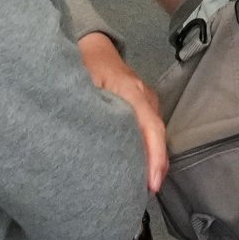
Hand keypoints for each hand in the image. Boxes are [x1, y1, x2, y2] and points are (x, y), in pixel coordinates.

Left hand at [77, 30, 171, 187]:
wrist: (93, 45)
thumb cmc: (85, 63)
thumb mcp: (80, 83)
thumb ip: (86, 108)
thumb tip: (83, 139)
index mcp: (131, 91)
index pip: (150, 127)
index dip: (154, 156)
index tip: (152, 182)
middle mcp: (145, 96)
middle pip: (157, 134)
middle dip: (156, 165)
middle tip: (145, 194)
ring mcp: (147, 100)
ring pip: (156, 133)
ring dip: (153, 159)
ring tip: (143, 187)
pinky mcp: (144, 104)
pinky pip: (150, 129)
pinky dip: (149, 149)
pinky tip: (140, 166)